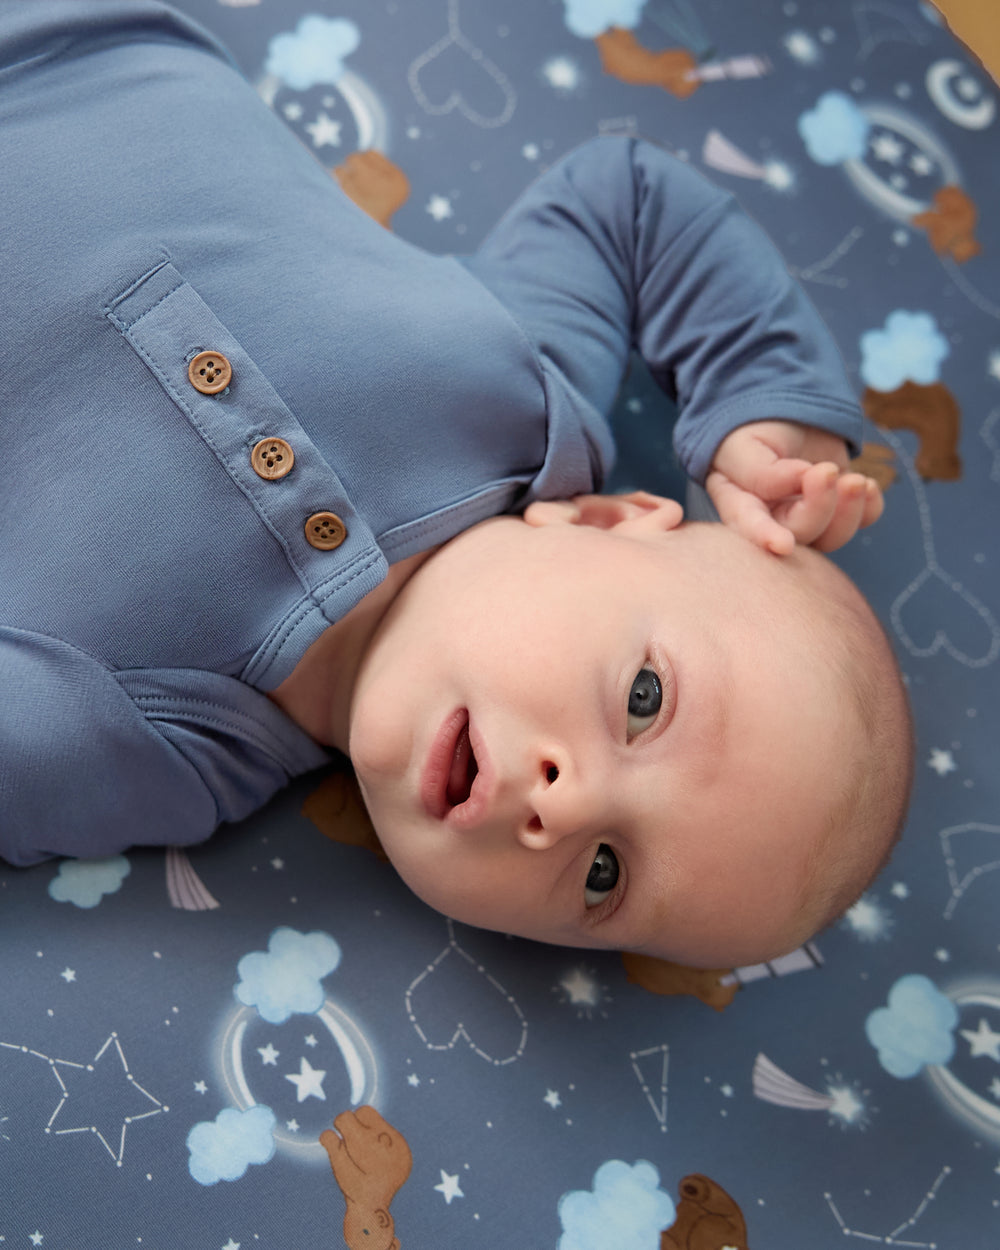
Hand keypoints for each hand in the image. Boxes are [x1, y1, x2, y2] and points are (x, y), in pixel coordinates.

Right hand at [705, 420, 883, 554]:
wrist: (791, 411)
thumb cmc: (758, 428)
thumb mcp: (747, 442)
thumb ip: (761, 471)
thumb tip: (799, 482)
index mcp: (737, 502)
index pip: (746, 525)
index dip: (764, 536)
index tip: (783, 545)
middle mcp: (769, 519)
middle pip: (796, 533)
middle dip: (819, 507)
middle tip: (828, 471)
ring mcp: (804, 518)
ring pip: (829, 538)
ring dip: (848, 511)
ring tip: (856, 479)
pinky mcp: (836, 510)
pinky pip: (858, 524)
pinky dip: (869, 509)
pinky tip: (868, 486)